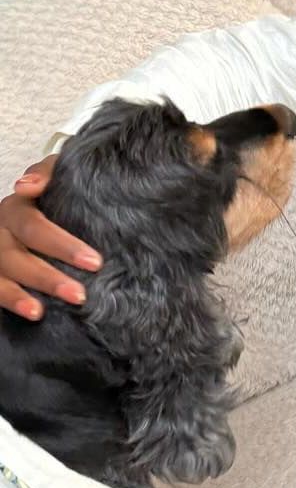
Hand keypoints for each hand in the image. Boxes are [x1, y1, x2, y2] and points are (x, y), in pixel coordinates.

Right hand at [0, 157, 100, 317]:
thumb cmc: (62, 199)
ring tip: (39, 312)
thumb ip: (49, 174)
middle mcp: (2, 232)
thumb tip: (25, 186)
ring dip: (18, 296)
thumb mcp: (61, 179)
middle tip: (79, 295)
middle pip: (15, 255)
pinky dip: (10, 301)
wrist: (57, 219)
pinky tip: (32, 313)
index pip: (33, 226)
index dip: (61, 244)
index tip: (94, 262)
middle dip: (46, 277)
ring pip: (1, 276)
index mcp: (18, 209)